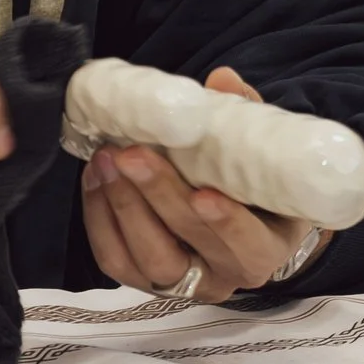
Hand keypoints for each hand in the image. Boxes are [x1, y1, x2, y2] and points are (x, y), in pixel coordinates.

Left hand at [79, 66, 333, 301]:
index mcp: (266, 250)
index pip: (248, 248)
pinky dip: (100, 217)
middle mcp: (225, 277)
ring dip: (121, 206)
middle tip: (131, 154)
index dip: (226, 224)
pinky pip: (115, 259)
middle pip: (186, 247)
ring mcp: (182, 283)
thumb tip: (222, 80)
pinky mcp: (144, 279)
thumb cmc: (255, 183)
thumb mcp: (264, 153)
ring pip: (146, 259)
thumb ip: (245, 117)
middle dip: (156, 198)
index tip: (203, 193)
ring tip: (106, 159)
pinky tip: (96, 176)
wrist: (243, 219)